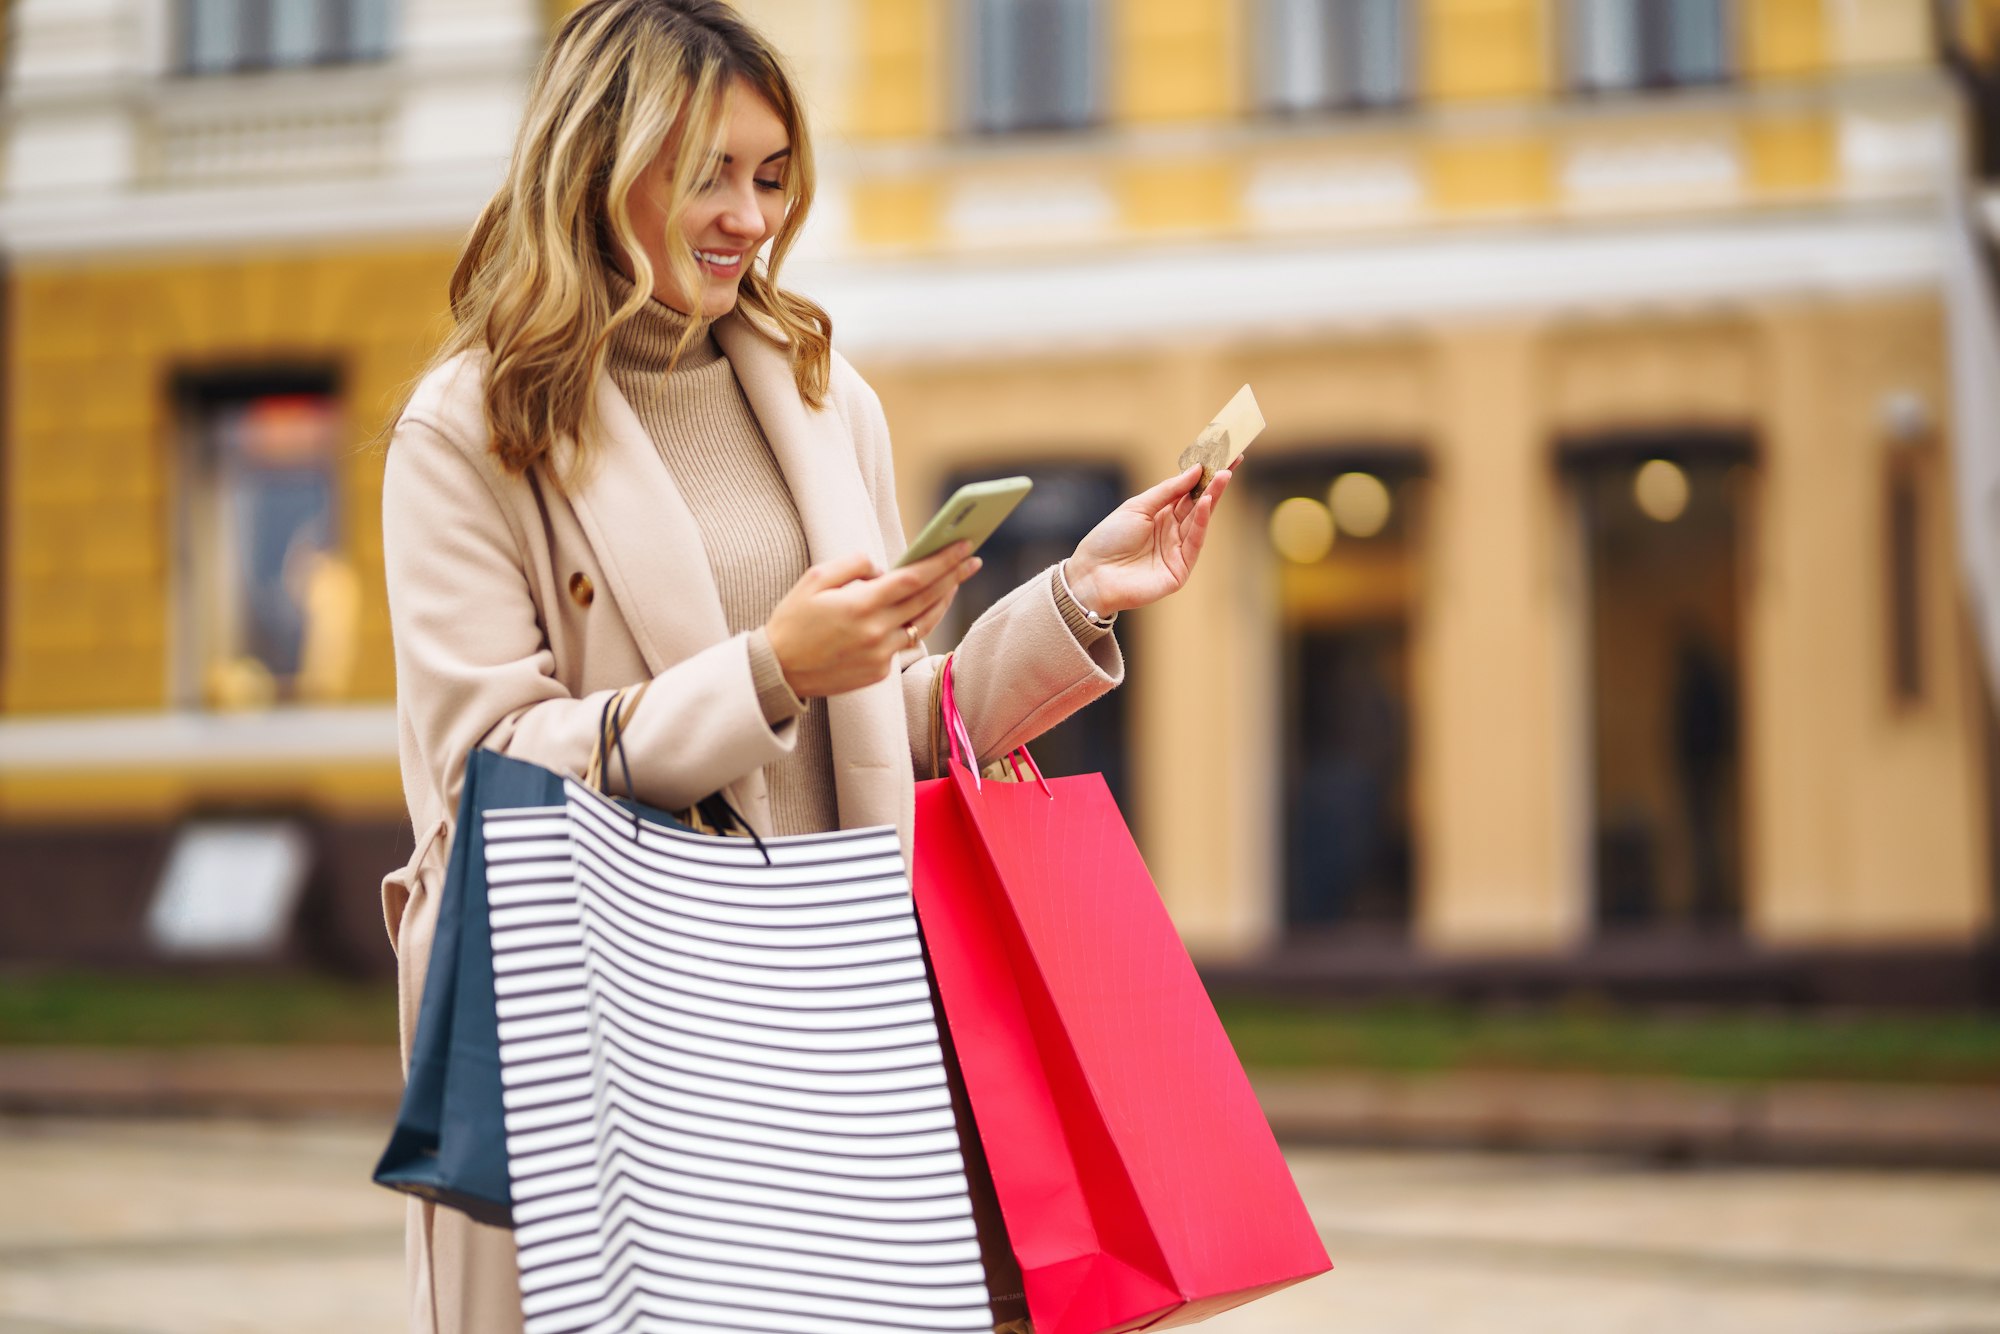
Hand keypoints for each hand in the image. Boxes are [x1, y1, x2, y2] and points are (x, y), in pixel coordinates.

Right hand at [766, 544, 978, 697]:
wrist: (777, 671)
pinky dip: (912, 625)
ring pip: (923, 625)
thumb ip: (853, 565)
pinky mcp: (879, 673)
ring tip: (953, 584)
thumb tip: (883, 567)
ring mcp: (880, 655)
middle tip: (973, 559)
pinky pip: (903, 644)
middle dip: (954, 577)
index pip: (914, 578)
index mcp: (860, 605)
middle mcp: (876, 632)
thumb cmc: (793, 620)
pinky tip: (919, 611)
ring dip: (942, 602)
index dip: (943, 561)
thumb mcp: (814, 579)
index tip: (963, 546)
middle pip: (927, 600)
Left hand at [1064, 459, 1236, 615]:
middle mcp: (1172, 532)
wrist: (1092, 574)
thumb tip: (1195, 470)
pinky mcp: (1180, 569)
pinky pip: (1195, 542)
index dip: (1203, 476)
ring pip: (1201, 520)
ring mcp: (1178, 551)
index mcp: (1160, 515)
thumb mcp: (1138, 506)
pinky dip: (1203, 521)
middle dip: (1214, 483)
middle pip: (1198, 504)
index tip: (1221, 456)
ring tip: (1223, 476)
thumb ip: (1168, 490)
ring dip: (1212, 497)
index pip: (1188, 492)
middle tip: (1231, 462)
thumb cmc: (1109, 539)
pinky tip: (1207, 502)